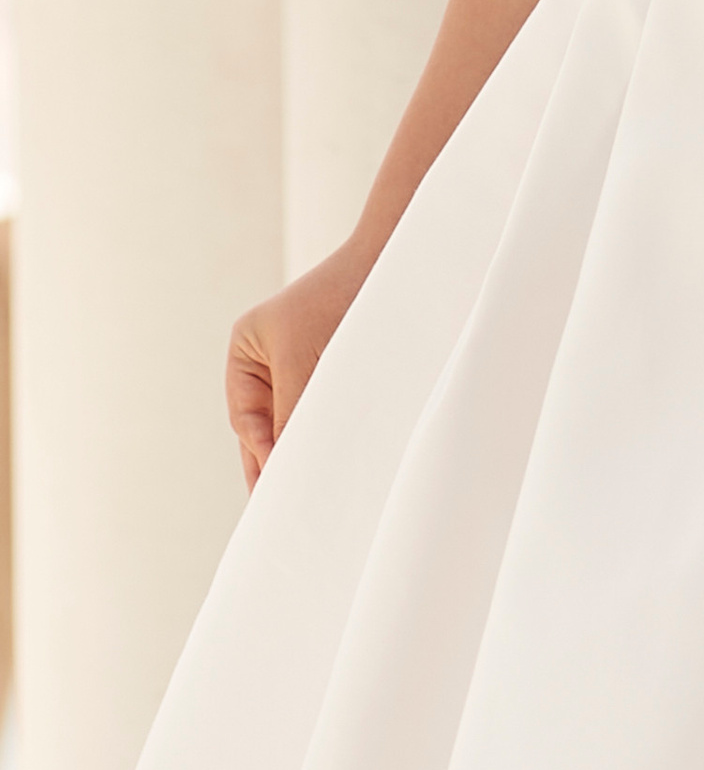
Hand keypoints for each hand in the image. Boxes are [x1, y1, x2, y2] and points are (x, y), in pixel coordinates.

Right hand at [226, 239, 372, 488]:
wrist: (391, 258)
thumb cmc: (341, 300)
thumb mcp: (305, 363)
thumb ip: (290, 416)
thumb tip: (283, 467)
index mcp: (245, 348)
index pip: (246, 419)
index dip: (260, 455)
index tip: (275, 489)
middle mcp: (268, 356)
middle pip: (267, 426)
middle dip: (275, 462)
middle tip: (283, 510)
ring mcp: (300, 360)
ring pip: (295, 420)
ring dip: (302, 448)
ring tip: (309, 495)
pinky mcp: (333, 365)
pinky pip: (322, 406)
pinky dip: (326, 430)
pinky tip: (338, 459)